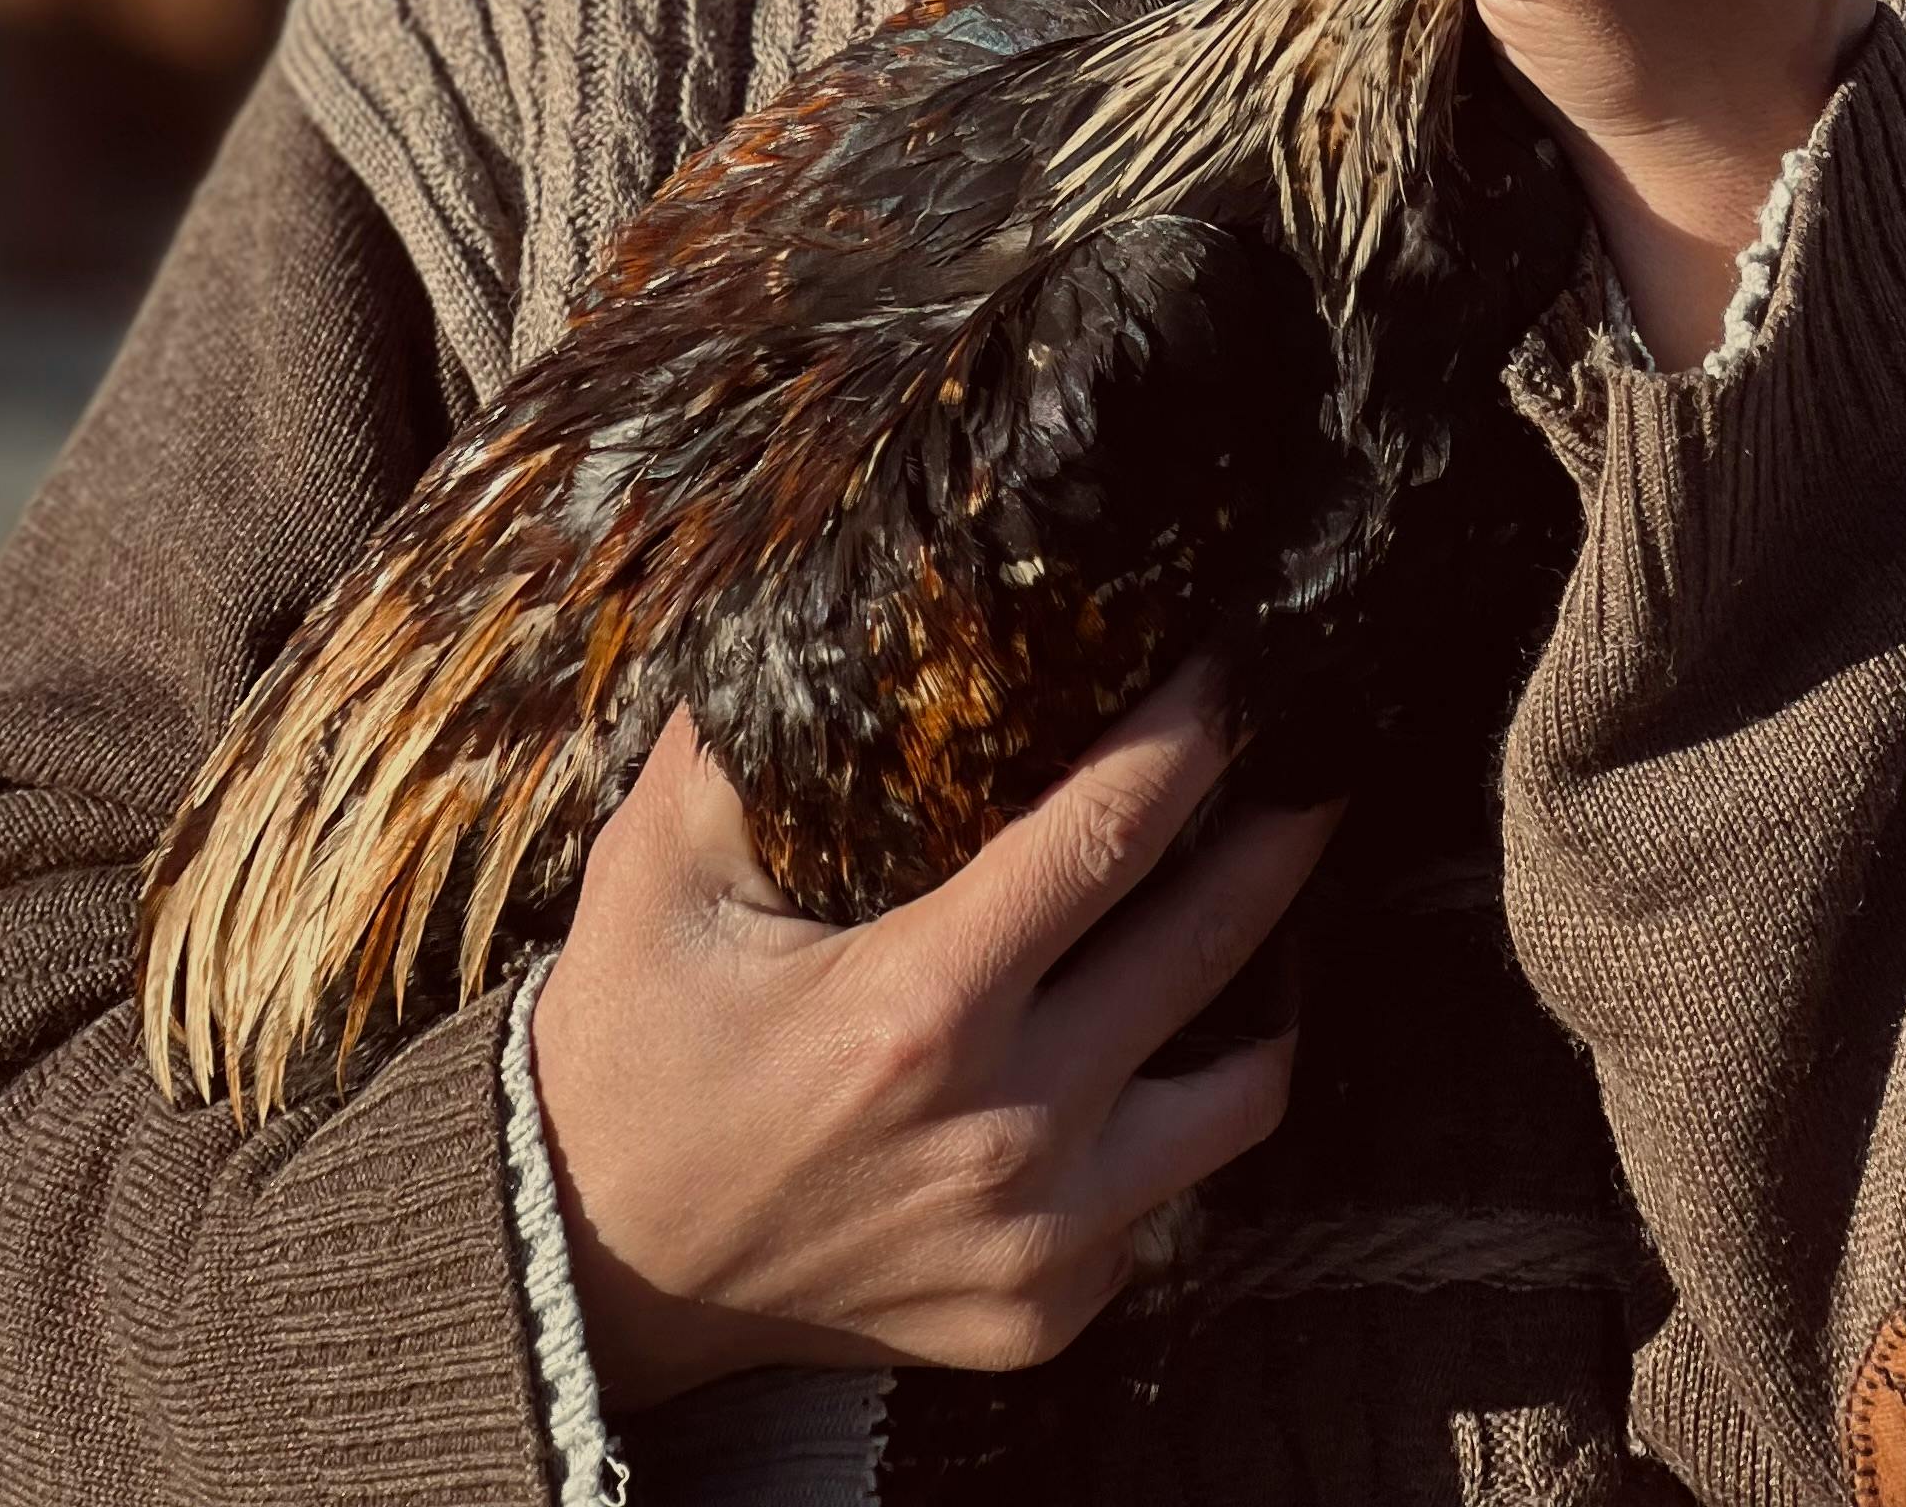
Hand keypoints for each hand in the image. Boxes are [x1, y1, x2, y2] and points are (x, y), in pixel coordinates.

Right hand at [530, 665, 1335, 1408]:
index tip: (1241, 663)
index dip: (1197, 732)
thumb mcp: (657, 876)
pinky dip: (1174, 1112)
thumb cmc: (633, 1048)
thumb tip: (825, 593)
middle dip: (1286, 824)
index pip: (1114, 831)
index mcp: (921, 1007)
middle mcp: (1006, 1131)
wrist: (591, 1271)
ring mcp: (1040, 1238)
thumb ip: (743, 739)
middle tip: (1313, 751)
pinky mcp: (1045, 1313)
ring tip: (1269, 898)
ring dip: (1274, 984)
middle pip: (1217, 942)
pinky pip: (1169, 1198)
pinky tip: (1161, 1039)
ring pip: (1246, 1092)